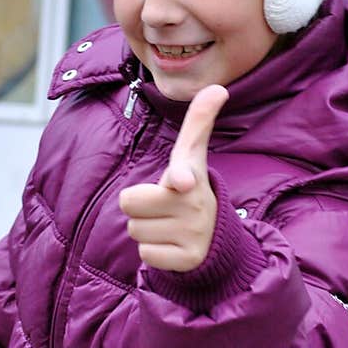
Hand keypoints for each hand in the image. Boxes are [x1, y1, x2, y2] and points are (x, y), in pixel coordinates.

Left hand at [119, 84, 228, 271]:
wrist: (215, 239)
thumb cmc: (189, 190)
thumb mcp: (192, 157)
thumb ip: (199, 122)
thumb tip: (219, 87)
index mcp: (191, 177)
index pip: (184, 171)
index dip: (180, 177)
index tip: (182, 181)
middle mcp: (195, 206)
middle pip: (128, 203)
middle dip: (138, 206)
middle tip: (161, 207)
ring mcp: (192, 235)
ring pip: (135, 230)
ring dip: (145, 229)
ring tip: (167, 225)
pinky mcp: (187, 260)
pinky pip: (145, 255)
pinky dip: (153, 252)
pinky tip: (170, 245)